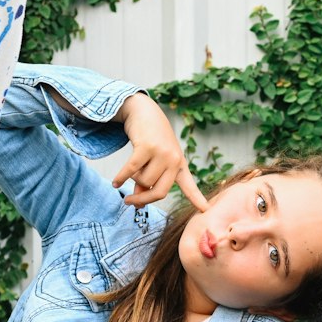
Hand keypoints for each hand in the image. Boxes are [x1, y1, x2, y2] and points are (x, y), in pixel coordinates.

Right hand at [112, 94, 207, 208]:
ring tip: (131, 170)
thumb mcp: (154, 160)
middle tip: (130, 202)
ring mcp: (162, 153)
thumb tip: (137, 202)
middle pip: (159, 192)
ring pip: (144, 181)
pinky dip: (121, 178)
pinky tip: (115, 183)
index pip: (190, 186)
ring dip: (133, 179)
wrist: (144, 111)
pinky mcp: (147, 147)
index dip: (197, 200)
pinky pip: (131, 170)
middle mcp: (174, 160)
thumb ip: (148, 182)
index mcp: (179, 164)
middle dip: (143, 200)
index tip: (206, 210)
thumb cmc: (150, 139)